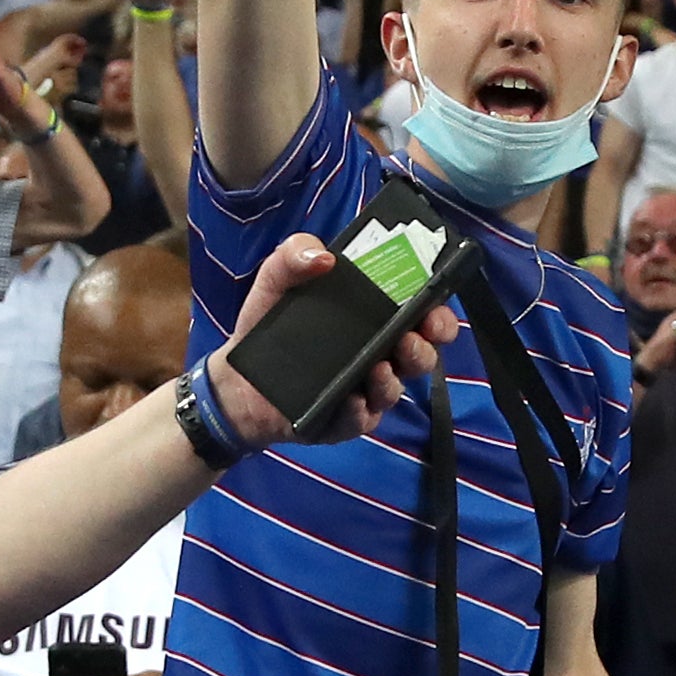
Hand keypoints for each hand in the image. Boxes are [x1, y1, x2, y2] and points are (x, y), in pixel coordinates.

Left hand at [203, 233, 449, 448]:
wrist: (237, 377)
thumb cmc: (268, 324)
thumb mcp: (277, 279)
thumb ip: (293, 254)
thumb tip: (323, 255)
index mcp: (375, 319)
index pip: (423, 316)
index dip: (438, 314)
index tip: (434, 308)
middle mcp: (380, 355)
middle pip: (422, 355)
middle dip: (425, 348)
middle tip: (410, 337)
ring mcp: (365, 391)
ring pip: (395, 389)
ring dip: (393, 379)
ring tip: (378, 367)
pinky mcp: (344, 420)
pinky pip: (361, 420)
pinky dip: (359, 410)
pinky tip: (351, 399)